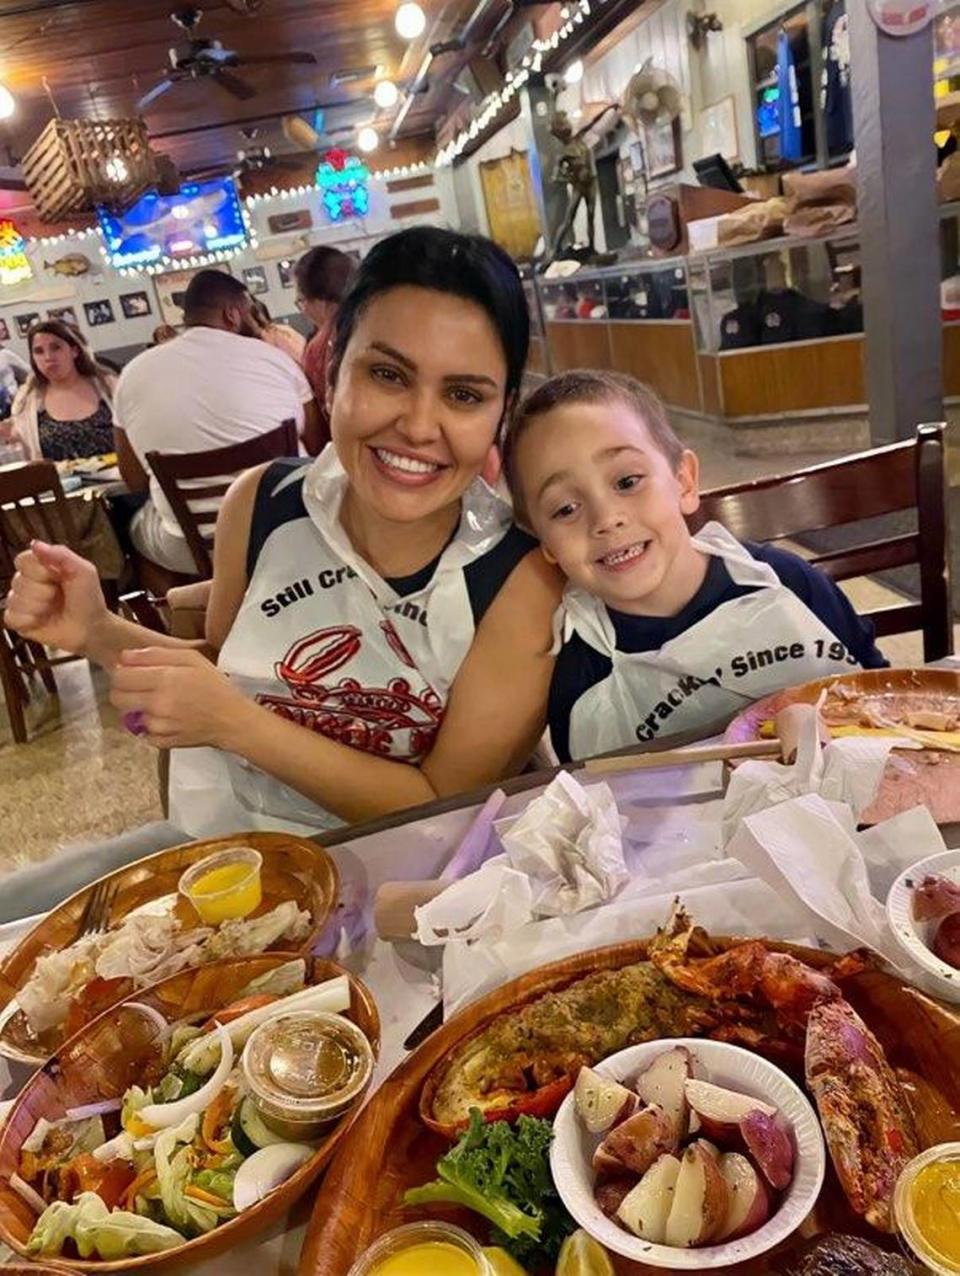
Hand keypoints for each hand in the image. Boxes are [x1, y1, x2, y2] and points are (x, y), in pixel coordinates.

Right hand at [4, 541, 107, 654]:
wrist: (92, 628)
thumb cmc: (89, 598)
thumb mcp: (84, 571)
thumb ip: (62, 555)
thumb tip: (35, 545)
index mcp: (41, 566)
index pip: (22, 560)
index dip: (38, 571)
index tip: (57, 577)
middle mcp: (28, 582)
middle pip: (17, 581)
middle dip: (43, 592)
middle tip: (59, 596)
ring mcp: (23, 602)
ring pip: (14, 600)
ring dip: (38, 607)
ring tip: (53, 609)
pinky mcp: (20, 621)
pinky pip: (11, 618)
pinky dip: (28, 621)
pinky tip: (42, 620)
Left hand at [109, 647, 251, 748]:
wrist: (233, 719)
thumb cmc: (214, 686)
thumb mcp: (191, 658)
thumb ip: (155, 654)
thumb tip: (125, 656)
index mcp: (164, 680)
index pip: (120, 676)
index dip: (122, 672)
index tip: (131, 672)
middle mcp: (157, 704)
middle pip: (117, 697)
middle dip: (123, 690)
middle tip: (140, 687)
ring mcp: (158, 726)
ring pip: (128, 715)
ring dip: (137, 708)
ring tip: (158, 702)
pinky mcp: (162, 741)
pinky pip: (142, 731)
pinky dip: (149, 725)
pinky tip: (165, 717)